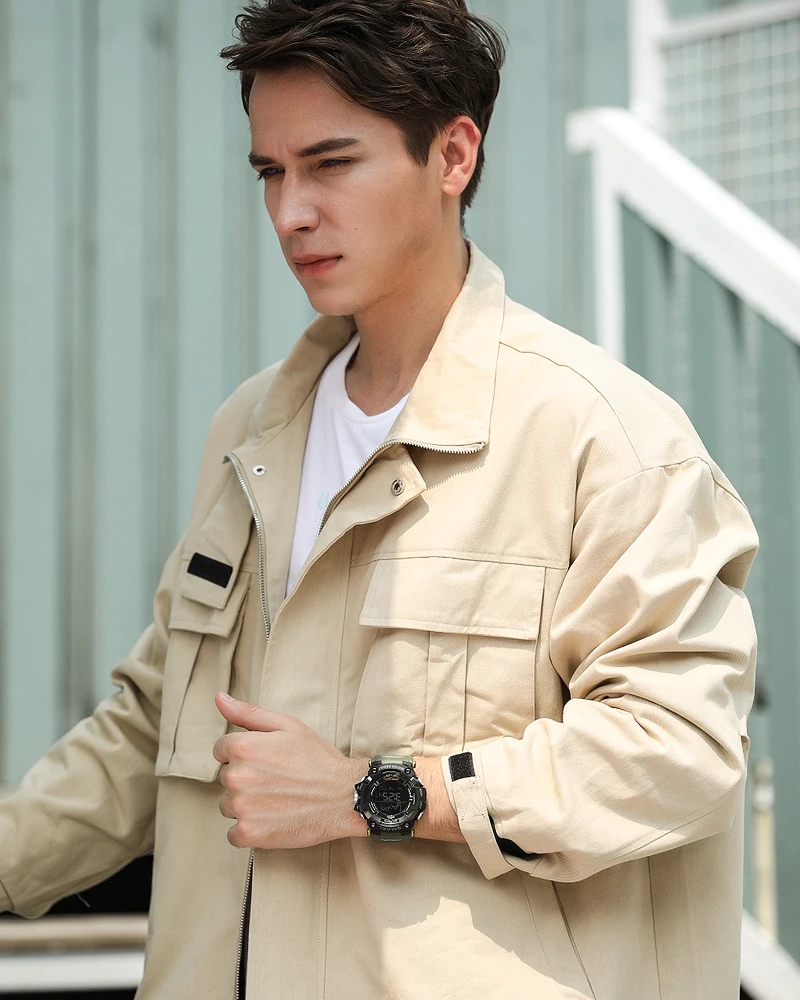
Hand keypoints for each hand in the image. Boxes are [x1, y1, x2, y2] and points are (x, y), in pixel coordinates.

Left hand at [213, 692, 366, 849]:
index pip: (222, 750)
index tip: (266, 761)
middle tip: (277, 780)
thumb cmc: (318, 759)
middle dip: (246, 778)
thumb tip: (219, 698)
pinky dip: (249, 829)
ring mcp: (241, 807)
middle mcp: (237, 777)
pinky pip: (233, 834)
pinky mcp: (248, 833)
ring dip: (246, 804)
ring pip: (228, 805)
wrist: (345, 796)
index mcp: (243, 747)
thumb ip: (249, 713)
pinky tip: (272, 820)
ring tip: (276, 800)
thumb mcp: (287, 726)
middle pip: (226, 778)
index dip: (245, 754)